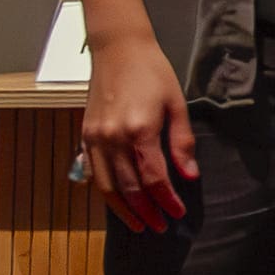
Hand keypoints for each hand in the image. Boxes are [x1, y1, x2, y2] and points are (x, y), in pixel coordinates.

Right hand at [80, 30, 197, 231]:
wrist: (118, 48)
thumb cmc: (152, 71)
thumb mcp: (177, 103)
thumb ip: (182, 142)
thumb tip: (189, 175)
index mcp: (140, 129)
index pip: (154, 178)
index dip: (167, 199)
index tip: (178, 212)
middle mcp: (113, 137)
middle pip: (130, 188)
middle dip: (147, 211)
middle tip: (161, 226)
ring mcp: (96, 138)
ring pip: (107, 187)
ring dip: (123, 210)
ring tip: (139, 224)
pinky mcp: (85, 135)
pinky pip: (94, 173)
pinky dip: (106, 193)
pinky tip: (118, 203)